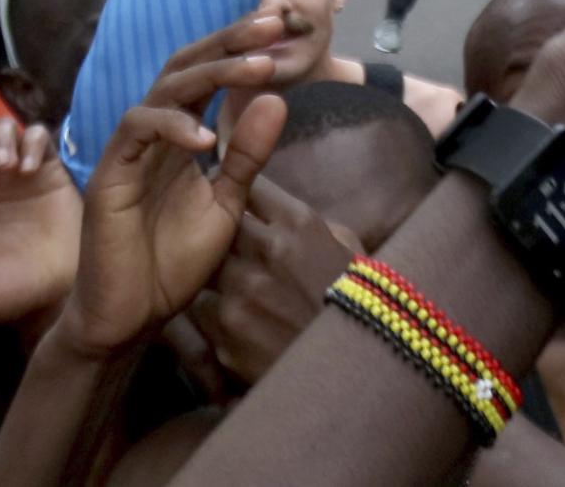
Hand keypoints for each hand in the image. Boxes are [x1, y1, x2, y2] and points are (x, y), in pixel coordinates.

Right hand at [60, 15, 287, 357]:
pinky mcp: (110, 173)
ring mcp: (130, 150)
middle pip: (186, 66)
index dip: (241, 48)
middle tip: (272, 24)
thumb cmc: (174, 261)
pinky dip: (172, 126)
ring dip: (212, 73)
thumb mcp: (227, 203)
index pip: (209, 75)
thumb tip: (277, 98)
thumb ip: (248, 154)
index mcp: (182, 135)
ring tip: (258, 69)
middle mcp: (154, 133)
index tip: (283, 29)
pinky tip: (207, 137)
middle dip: (229, 42)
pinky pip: (136, 129)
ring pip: (165, 89)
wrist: (133, 315)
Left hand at [185, 175, 355, 384]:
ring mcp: (242, 293)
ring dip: (219, 278)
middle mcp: (268, 251)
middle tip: (240, 254)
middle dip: (229, 239)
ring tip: (241, 294)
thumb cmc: (362, 311)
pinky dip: (214, 315)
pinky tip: (238, 325)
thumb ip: (320, 228)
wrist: (359, 376)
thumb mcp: (352, 253)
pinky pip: (202, 311)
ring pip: (206, 268)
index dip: (246, 197)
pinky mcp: (225, 334)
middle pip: (223, 227)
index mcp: (301, 224)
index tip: (246, 208)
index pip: (253, 188)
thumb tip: (291, 218)